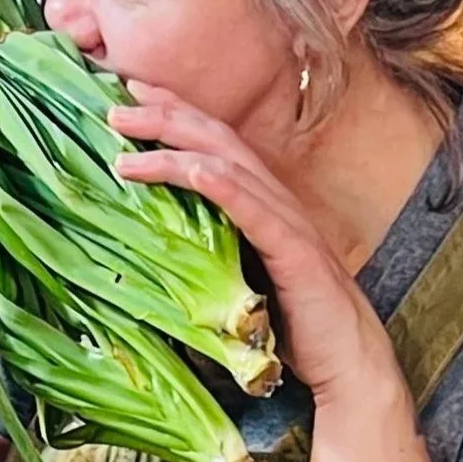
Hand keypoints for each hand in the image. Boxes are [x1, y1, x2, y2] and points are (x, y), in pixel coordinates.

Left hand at [110, 85, 391, 406]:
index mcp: (262, 204)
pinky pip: (256, 211)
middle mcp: (276, 201)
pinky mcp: (296, 252)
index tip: (130, 99)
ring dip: (175, 148)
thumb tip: (154, 248)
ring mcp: (288, 223)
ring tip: (127, 143)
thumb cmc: (292, 327)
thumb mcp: (239, 279)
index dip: (176, 116)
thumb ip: (209, 253)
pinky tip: (194, 169)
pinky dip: (224, 185)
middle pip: (217, 140)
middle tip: (116, 105)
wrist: (347, 363)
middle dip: (166, 117)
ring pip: (228, 166)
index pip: (214, 146)